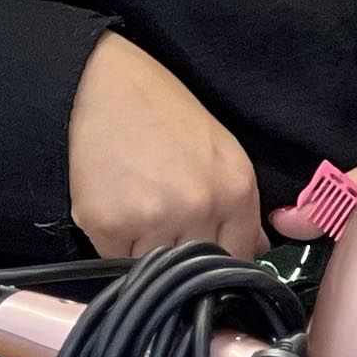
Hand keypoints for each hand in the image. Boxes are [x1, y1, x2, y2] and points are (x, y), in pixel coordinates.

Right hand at [67, 32, 264, 259]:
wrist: (102, 82)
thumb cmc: (162, 111)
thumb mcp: (219, 149)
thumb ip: (241, 208)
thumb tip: (254, 252)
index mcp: (235, 190)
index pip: (239, 262)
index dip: (219, 262)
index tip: (204, 258)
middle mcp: (200, 207)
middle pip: (198, 273)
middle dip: (183, 260)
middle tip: (163, 224)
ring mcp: (153, 218)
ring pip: (156, 271)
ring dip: (145, 253)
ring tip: (136, 210)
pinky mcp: (107, 224)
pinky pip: (114, 259)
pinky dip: (113, 243)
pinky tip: (113, 206)